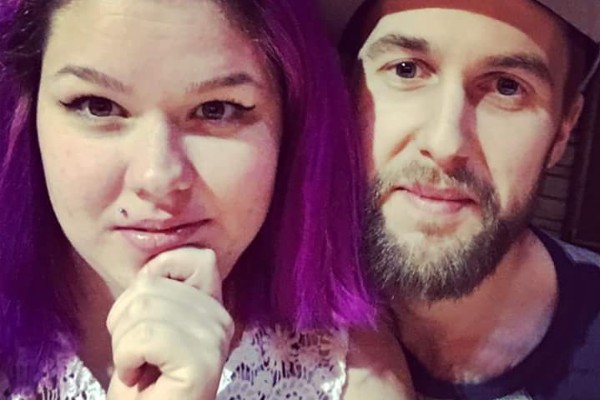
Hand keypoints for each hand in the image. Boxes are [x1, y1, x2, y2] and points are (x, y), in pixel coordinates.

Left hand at [106, 248, 233, 399]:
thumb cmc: (143, 378)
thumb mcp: (148, 319)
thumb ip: (157, 288)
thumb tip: (150, 267)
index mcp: (212, 304)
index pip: (195, 257)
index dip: (157, 275)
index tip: (143, 314)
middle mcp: (221, 318)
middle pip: (152, 285)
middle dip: (123, 321)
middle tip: (134, 353)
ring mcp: (215, 339)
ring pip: (144, 307)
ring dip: (122, 343)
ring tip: (136, 365)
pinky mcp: (202, 362)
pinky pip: (145, 336)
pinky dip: (126, 358)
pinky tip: (137, 376)